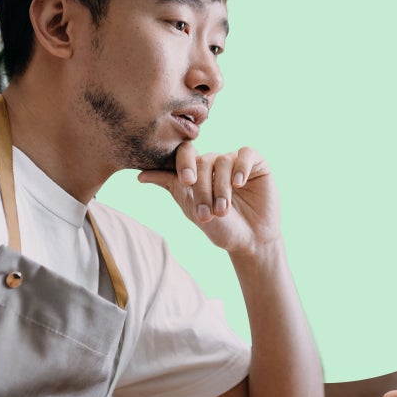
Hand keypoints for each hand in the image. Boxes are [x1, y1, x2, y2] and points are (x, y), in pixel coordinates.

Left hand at [138, 143, 279, 255]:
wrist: (250, 241)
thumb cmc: (220, 228)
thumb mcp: (192, 209)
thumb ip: (171, 187)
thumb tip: (140, 175)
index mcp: (197, 171)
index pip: (186, 155)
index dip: (184, 164)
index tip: (186, 182)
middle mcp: (215, 163)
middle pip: (203, 160)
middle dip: (203, 188)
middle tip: (206, 212)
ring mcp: (235, 162)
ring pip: (223, 160)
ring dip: (222, 187)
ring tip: (223, 210)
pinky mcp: (256, 163)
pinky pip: (245, 154)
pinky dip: (241, 167)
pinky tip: (239, 184)